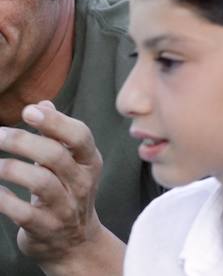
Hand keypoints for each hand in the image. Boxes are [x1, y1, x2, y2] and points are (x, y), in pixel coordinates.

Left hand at [0, 103, 114, 266]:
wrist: (75, 243)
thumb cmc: (68, 194)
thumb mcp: (70, 164)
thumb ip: (57, 134)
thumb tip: (41, 104)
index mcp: (89, 162)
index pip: (79, 136)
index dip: (55, 121)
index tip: (28, 111)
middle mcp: (81, 183)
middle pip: (55, 156)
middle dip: (23, 142)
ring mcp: (65, 207)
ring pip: (40, 182)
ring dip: (10, 168)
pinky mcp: (44, 227)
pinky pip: (21, 211)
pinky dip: (2, 198)